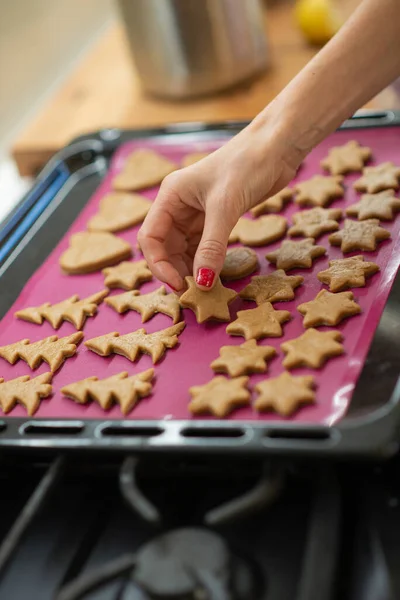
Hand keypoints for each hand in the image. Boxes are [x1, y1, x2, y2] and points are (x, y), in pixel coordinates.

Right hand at [138, 121, 301, 290]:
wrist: (276, 147)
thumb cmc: (247, 164)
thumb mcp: (225, 206)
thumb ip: (211, 246)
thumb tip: (201, 281)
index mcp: (170, 196)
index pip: (150, 238)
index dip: (159, 265)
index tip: (180, 284)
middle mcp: (177, 206)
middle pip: (165, 248)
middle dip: (176, 271)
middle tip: (194, 294)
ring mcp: (196, 214)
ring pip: (184, 250)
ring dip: (191, 270)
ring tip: (205, 289)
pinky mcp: (214, 219)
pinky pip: (202, 248)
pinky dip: (206, 263)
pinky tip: (215, 276)